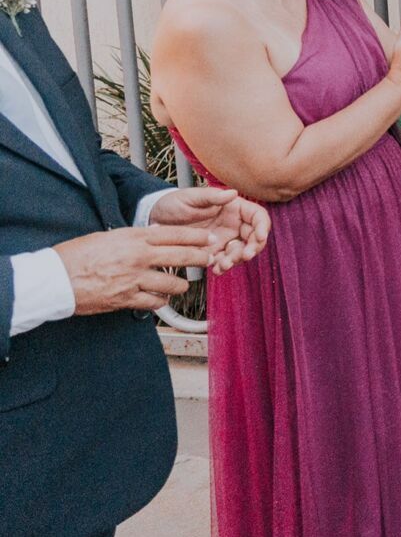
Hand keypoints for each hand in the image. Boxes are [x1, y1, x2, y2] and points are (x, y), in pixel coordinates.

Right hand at [55, 225, 219, 314]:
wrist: (54, 279)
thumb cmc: (76, 255)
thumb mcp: (108, 237)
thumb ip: (134, 237)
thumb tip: (154, 235)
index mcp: (133, 238)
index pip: (174, 234)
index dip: (196, 237)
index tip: (208, 238)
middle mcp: (138, 257)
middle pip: (181, 257)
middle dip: (200, 258)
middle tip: (210, 259)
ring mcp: (134, 279)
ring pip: (173, 284)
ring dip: (180, 285)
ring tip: (181, 285)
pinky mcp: (126, 299)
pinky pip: (155, 302)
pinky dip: (161, 301)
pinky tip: (161, 299)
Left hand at [148, 187, 270, 272]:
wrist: (156, 219)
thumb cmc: (174, 203)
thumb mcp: (191, 197)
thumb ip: (212, 197)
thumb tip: (233, 193)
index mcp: (234, 208)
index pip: (258, 217)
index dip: (263, 227)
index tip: (260, 237)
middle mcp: (233, 224)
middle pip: (254, 237)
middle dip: (253, 248)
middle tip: (244, 256)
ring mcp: (225, 239)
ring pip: (241, 251)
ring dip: (237, 260)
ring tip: (223, 265)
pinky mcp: (214, 252)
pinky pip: (225, 261)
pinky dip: (223, 267)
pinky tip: (215, 269)